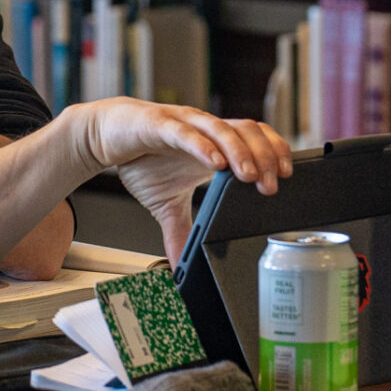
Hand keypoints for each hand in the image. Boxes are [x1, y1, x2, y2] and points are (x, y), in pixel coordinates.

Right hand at [75, 99, 291, 262]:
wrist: (104, 135)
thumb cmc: (140, 158)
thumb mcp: (165, 203)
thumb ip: (179, 231)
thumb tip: (180, 266)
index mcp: (214, 145)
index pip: (255, 139)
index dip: (274, 152)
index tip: (287, 177)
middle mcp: (205, 130)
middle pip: (246, 132)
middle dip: (264, 157)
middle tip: (271, 186)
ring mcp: (184, 124)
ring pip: (221, 129)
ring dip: (239, 151)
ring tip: (250, 175)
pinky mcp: (158, 124)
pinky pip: (185, 133)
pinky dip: (202, 146)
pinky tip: (214, 163)